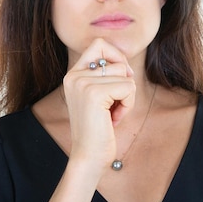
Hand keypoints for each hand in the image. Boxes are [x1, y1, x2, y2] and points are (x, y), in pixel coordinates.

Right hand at [62, 38, 135, 172]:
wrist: (88, 157)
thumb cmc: (98, 129)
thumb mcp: (100, 96)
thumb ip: (105, 75)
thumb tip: (124, 60)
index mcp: (73, 74)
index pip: (99, 44)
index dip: (117, 57)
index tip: (118, 80)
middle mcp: (74, 75)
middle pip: (116, 59)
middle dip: (125, 79)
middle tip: (117, 99)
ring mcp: (82, 83)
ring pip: (125, 73)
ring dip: (127, 96)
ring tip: (112, 113)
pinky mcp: (94, 93)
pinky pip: (128, 87)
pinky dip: (128, 104)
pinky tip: (113, 119)